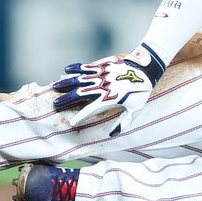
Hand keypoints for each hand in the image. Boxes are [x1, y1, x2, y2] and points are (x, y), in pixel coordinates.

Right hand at [51, 43, 165, 136]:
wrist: (146, 69)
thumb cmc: (141, 92)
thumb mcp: (135, 110)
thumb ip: (123, 122)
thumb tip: (112, 134)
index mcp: (109, 99)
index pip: (91, 110)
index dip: (80, 117)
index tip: (72, 123)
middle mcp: (102, 87)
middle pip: (80, 93)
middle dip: (66, 99)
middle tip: (55, 104)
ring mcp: (102, 75)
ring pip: (80, 79)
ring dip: (66, 83)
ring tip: (55, 86)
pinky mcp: (103, 66)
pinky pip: (87, 67)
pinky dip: (76, 68)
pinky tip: (66, 70)